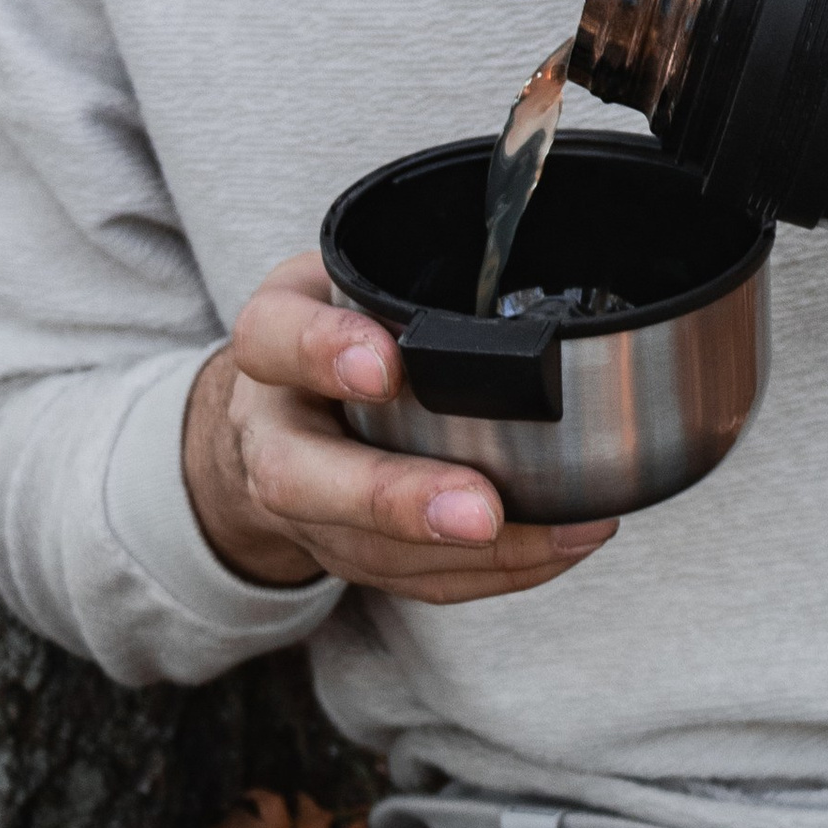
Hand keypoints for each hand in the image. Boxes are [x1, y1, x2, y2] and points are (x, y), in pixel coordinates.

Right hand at [182, 252, 617, 602]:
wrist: (266, 422)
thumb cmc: (331, 332)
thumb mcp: (341, 276)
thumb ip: (402, 271)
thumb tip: (527, 246)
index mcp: (269, 345)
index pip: (273, 339)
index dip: (323, 352)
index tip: (386, 362)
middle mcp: (271, 435)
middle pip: (303, 479)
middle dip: (396, 500)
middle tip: (479, 508)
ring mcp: (303, 509)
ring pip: (365, 550)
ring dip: (469, 556)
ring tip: (561, 533)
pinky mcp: (345, 554)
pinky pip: (412, 581)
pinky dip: (493, 573)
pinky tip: (559, 547)